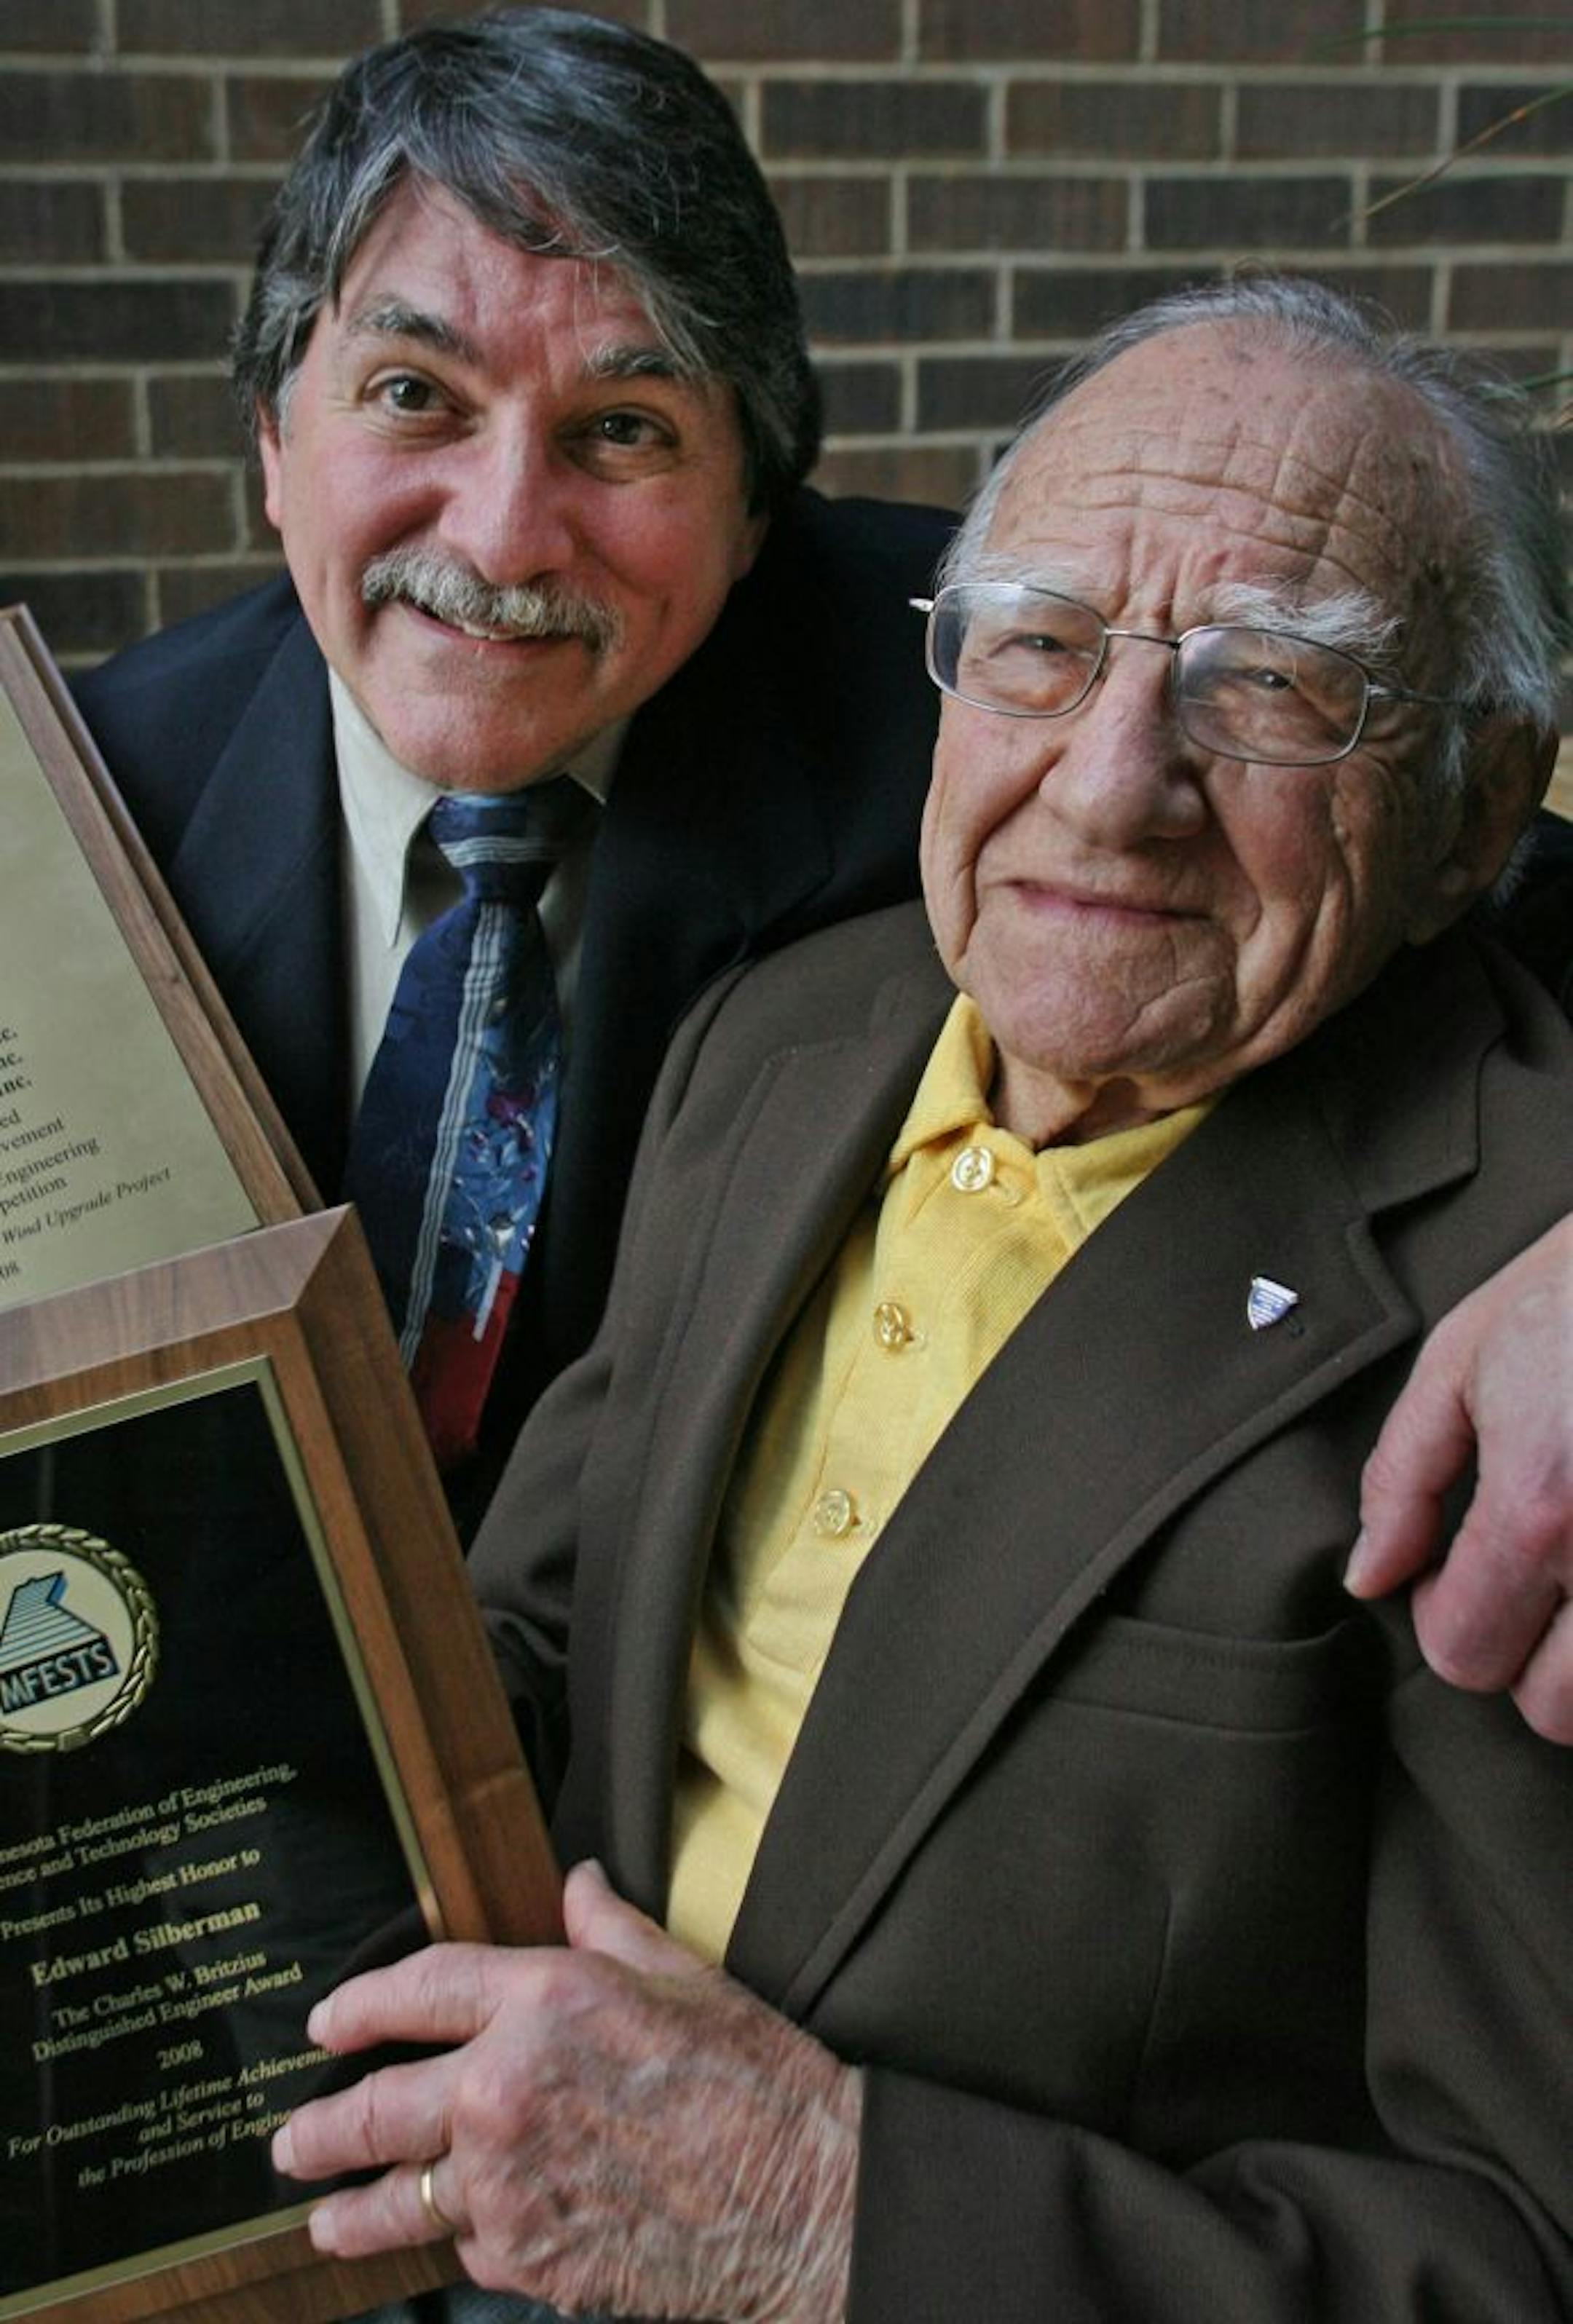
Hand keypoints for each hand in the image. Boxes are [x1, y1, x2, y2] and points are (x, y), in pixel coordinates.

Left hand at [271, 1859, 861, 2321]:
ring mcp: (509, 2180)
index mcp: (545, 2000)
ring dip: (352, 2210)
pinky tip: (449, 2243)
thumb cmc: (754, 2081)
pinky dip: (457, 2242)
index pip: (420, 1989)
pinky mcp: (528, 2257)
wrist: (804, 2198)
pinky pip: (466, 2246)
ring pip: (400, 2198)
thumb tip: (578, 1881)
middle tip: (292, 2140)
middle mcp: (507, 2087)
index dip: (361, 2003)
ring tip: (323, 2218)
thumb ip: (609, 1928)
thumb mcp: (683, 1975)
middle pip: (381, 2105)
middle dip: (324, 2127)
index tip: (325, 2023)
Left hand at [1346, 1217, 1571, 1741]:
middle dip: (1524, 1659)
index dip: (1443, 1621)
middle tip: (1525, 1583)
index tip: (1455, 1572)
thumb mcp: (1463, 1359)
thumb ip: (1404, 1479)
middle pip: (1554, 1708)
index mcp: (1541, 1507)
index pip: (1464, 1653)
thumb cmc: (1571, 1290)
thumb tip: (1367, 1577)